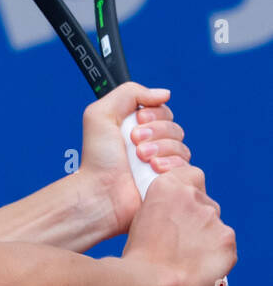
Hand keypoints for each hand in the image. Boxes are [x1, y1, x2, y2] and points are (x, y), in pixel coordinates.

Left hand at [76, 83, 190, 237]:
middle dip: (156, 132)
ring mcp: (162, 165)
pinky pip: (188, 168)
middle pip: (175, 128)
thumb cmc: (97, 158)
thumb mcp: (101, 114)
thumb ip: (129, 93)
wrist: (101, 192)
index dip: (154, 114)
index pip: (163, 112)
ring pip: (182, 147)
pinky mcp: (171, 183)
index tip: (138, 121)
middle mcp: (151, 145)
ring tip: (141, 159)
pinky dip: (171, 166)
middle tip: (135, 143)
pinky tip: (154, 170)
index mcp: (136, 128)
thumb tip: (163, 94)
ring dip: (161, 149)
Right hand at [121, 164, 235, 285]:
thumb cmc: (139, 254)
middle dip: (195, 218)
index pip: (191, 173)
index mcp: (167, 186)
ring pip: (214, 225)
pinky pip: (224, 245)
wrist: (152, 281)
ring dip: (204, 237)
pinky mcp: (227, 240)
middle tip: (179, 240)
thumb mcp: (141, 217)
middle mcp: (193, 197)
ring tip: (185, 257)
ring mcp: (213, 218)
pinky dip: (215, 254)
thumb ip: (163, 206)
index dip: (187, 191)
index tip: (180, 206)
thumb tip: (176, 213)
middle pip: (204, 203)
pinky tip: (198, 264)